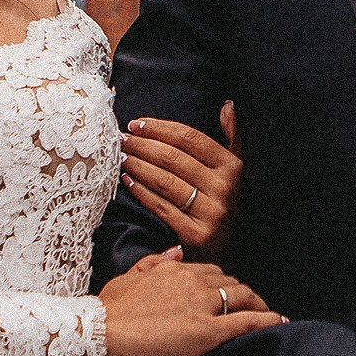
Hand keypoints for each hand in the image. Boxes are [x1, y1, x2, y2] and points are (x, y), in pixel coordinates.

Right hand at [98, 248, 281, 355]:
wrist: (99, 334)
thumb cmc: (107, 312)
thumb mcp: (127, 278)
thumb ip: (153, 262)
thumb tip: (176, 251)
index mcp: (174, 269)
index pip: (210, 271)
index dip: (222, 283)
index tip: (227, 293)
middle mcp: (193, 281)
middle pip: (231, 282)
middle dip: (243, 293)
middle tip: (252, 305)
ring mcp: (203, 305)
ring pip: (243, 297)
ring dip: (258, 304)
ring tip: (268, 313)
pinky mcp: (208, 331)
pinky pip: (247, 321)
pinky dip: (267, 320)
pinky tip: (280, 321)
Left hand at [121, 103, 241, 258]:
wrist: (227, 251)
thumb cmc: (222, 202)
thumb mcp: (234, 170)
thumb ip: (232, 137)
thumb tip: (228, 104)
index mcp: (232, 167)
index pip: (190, 138)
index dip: (160, 128)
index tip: (136, 123)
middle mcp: (225, 188)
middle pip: (174, 158)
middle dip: (143, 145)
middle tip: (121, 138)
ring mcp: (211, 213)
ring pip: (165, 181)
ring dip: (138, 166)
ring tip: (121, 156)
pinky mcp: (196, 234)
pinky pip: (161, 207)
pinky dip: (141, 192)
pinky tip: (127, 181)